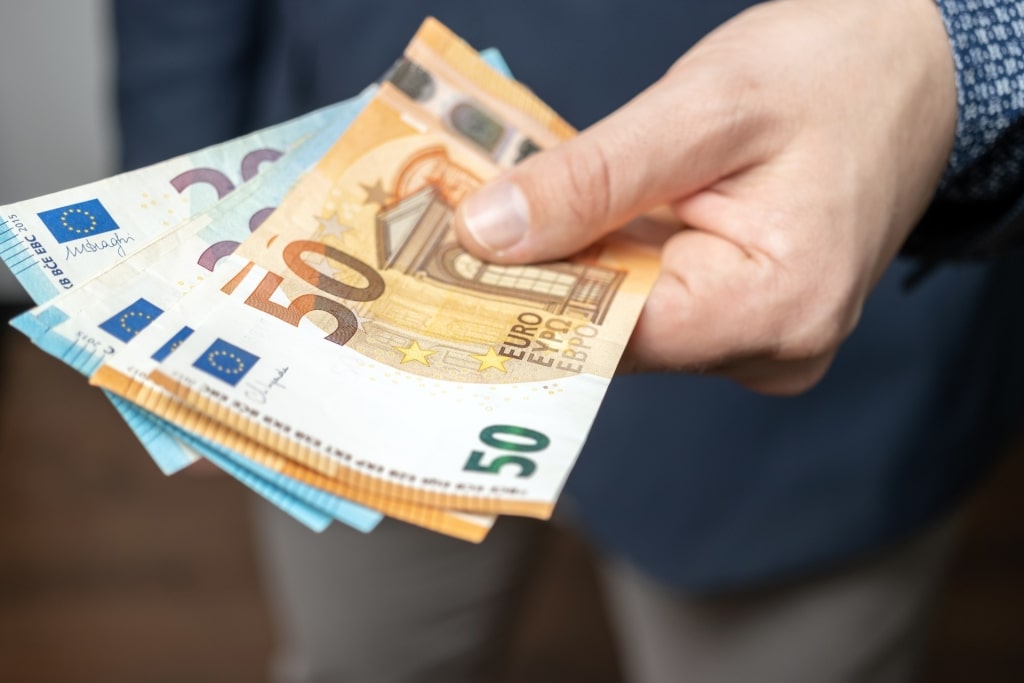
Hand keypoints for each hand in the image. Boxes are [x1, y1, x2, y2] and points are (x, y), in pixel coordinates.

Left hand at [453, 0, 956, 393]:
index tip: (432, 273)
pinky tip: (565, 228)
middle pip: (612, 337)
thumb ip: (596, 175)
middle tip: (442, 240)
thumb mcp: (706, 106)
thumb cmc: (831, 75)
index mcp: (778, 307)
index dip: (516, 302)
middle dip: (529, 283)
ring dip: (562, 271)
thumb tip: (487, 232)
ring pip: (622, 323)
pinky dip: (601, 266)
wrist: (909, 74)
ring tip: (498, 222)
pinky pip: (646, 306)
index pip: (614, 334)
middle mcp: (771, 351)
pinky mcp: (741, 323)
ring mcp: (756, 344)